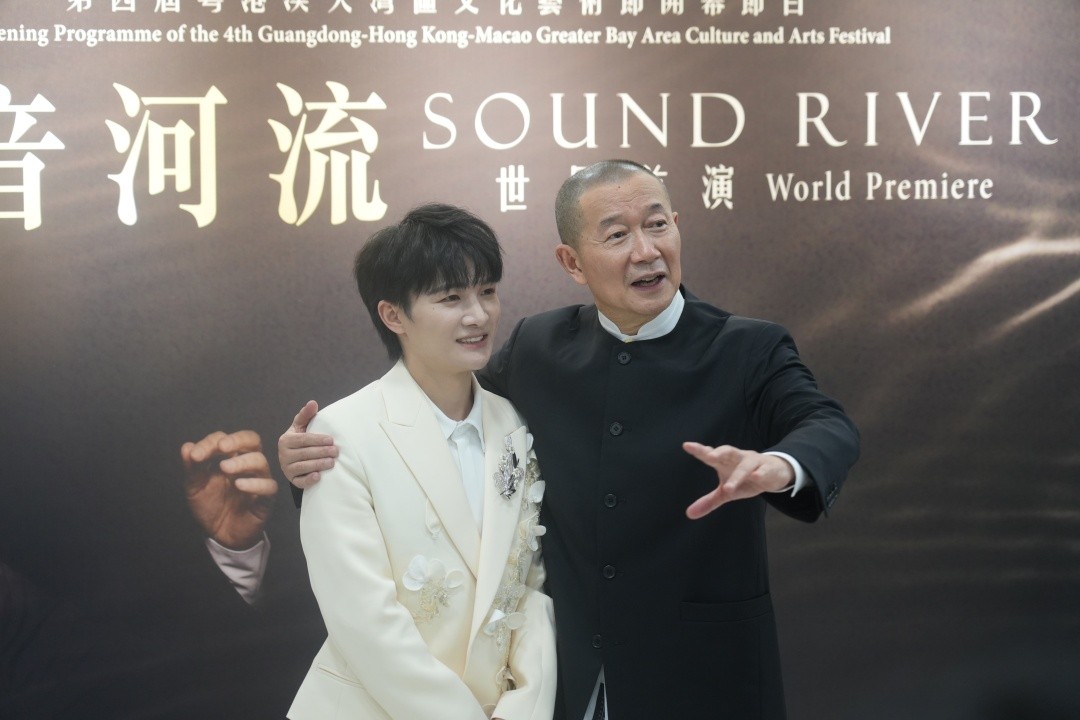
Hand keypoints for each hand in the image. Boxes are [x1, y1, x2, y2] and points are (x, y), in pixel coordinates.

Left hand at [182, 430, 276, 549]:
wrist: (220, 535)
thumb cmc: (210, 507)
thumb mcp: (194, 487)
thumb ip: (192, 468)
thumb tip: (186, 447)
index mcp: (228, 458)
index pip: (224, 440)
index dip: (211, 443)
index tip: (195, 456)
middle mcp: (245, 465)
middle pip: (252, 440)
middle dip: (237, 440)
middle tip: (222, 447)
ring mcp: (257, 480)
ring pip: (261, 461)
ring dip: (243, 462)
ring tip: (225, 468)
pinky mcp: (265, 499)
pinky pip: (268, 486)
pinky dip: (255, 484)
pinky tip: (239, 485)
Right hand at [278, 400, 337, 488]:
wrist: (294, 459)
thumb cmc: (300, 440)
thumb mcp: (301, 427)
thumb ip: (306, 415)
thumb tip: (313, 403)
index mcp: (286, 440)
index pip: (303, 439)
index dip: (317, 439)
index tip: (331, 440)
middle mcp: (283, 454)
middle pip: (304, 453)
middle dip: (321, 452)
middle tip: (336, 452)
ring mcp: (286, 468)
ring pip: (303, 467)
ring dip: (318, 464)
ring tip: (332, 463)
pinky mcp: (291, 480)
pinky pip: (299, 481)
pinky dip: (308, 480)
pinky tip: (318, 476)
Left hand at [683, 443, 794, 519]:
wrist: (774, 473)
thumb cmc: (745, 479)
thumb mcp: (726, 492)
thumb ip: (709, 501)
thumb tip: (689, 514)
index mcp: (725, 462)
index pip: (710, 454)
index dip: (699, 450)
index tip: (687, 445)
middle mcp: (738, 458)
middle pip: (728, 451)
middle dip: (719, 452)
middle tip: (709, 456)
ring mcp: (753, 462)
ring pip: (745, 466)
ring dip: (737, 476)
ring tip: (728, 488)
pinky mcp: (767, 469)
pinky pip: (764, 470)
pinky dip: (760, 473)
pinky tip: (756, 476)